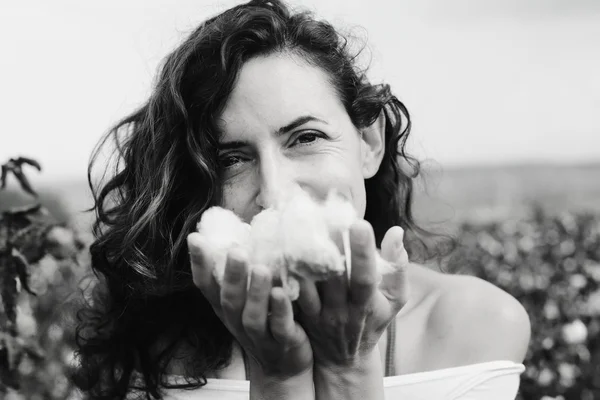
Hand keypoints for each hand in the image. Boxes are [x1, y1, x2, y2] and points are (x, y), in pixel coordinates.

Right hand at [187, 232, 312, 378]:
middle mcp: (237, 321)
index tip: (195, 238)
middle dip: (231, 275)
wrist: (285, 367)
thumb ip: (243, 271)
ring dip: (255, 292)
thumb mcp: (247, 297)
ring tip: (260, 269)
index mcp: (226, 307)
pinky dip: (279, 311)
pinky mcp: (282, 343)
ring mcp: (259, 335)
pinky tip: (282, 294)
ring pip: (252, 315)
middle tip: (236, 250)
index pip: (206, 285)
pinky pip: (280, 327)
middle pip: (229, 299)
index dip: (199, 264)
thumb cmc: (266, 321)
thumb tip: (241, 228)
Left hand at [295, 220, 408, 368]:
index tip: (359, 223)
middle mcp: (341, 310)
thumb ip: (398, 265)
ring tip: (297, 225)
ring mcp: (318, 314)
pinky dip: (284, 271)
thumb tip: (396, 231)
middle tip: (322, 214)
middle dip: (327, 245)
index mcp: (367, 304)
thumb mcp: (395, 298)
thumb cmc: (373, 320)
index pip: (364, 278)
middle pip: (332, 277)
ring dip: (300, 256)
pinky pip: (290, 292)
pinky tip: (280, 246)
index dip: (362, 253)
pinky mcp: (299, 315)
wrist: (344, 360)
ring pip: (306, 284)